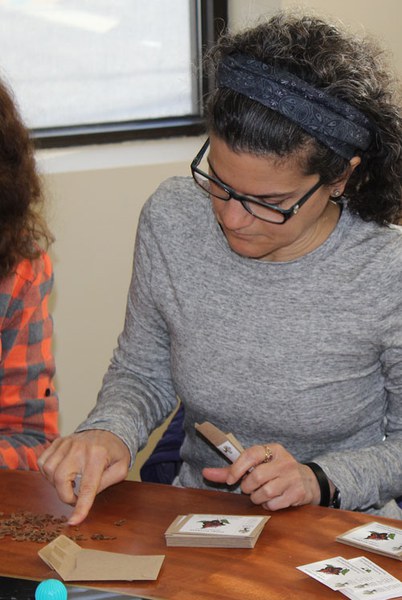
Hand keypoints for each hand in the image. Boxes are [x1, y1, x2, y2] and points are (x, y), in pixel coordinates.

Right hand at [38, 429, 130, 524]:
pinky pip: (42, 461)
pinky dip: (48, 472)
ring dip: (55, 484)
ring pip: (48, 470)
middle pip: (60, 478)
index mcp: (98, 455)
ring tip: (69, 483)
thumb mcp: (121, 469)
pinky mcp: (58, 441)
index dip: (80, 507)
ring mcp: (67, 443)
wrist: (109, 429)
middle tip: (75, 498)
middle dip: (65, 496)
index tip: (73, 521)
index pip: (87, 486)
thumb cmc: (116, 452)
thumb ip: (106, 483)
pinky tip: (60, 473)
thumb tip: (86, 497)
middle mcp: (80, 448)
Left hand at [202, 442, 320, 509]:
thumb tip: (205, 473)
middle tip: (249, 489)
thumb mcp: (257, 465)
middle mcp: (284, 461)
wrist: (308, 481)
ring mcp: (292, 476)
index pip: (251, 454)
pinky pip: (275, 503)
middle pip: (257, 477)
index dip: (237, 468)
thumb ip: (231, 470)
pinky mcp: (298, 492)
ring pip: (265, 492)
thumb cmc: (275, 471)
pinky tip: (272, 500)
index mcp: (272, 449)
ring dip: (257, 498)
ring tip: (260, 495)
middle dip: (248, 487)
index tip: (230, 480)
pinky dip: (269, 505)